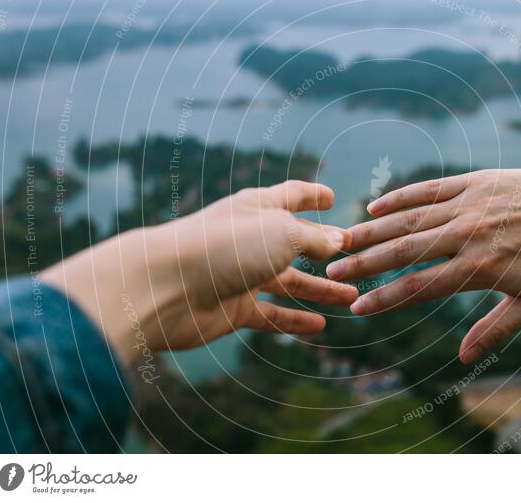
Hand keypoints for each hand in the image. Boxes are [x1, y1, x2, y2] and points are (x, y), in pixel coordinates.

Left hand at [42, 181, 357, 364]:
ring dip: (319, 289)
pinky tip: (320, 326)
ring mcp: (241, 274)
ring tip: (350, 296)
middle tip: (355, 261)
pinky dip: (295, 320)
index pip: (292, 196)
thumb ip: (315, 239)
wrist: (165, 287)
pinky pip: (271, 314)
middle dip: (326, 251)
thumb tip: (340, 241)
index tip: (332, 197)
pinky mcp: (232, 307)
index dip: (313, 195)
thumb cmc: (224, 247)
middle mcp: (251, 239)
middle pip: (295, 243)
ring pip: (289, 282)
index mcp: (259, 209)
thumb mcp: (282, 234)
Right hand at [326, 168, 520, 362]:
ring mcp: (468, 204)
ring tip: (343, 240)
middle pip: (403, 250)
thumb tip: (465, 358)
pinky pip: (429, 188)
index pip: (419, 286)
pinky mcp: (474, 181)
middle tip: (332, 271)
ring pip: (409, 218)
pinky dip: (401, 197)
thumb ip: (496, 328)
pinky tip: (376, 206)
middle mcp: (466, 234)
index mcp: (480, 267)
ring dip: (372, 230)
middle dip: (364, 264)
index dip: (385, 299)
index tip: (358, 308)